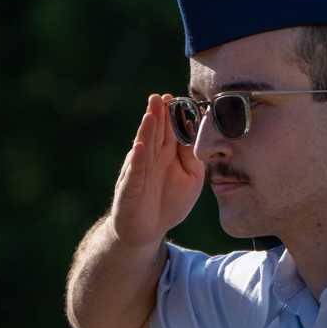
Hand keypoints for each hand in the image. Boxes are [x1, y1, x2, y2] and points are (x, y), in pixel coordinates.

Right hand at [107, 94, 204, 246]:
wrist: (146, 230)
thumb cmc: (169, 201)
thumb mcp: (191, 178)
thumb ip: (193, 156)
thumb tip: (196, 133)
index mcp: (166, 153)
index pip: (169, 131)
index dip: (172, 116)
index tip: (176, 99)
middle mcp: (151, 158)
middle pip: (155, 133)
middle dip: (157, 115)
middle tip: (160, 97)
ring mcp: (139, 171)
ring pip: (144, 147)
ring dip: (147, 131)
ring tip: (151, 114)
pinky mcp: (130, 188)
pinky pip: (134, 172)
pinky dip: (137, 159)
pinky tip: (139, 147)